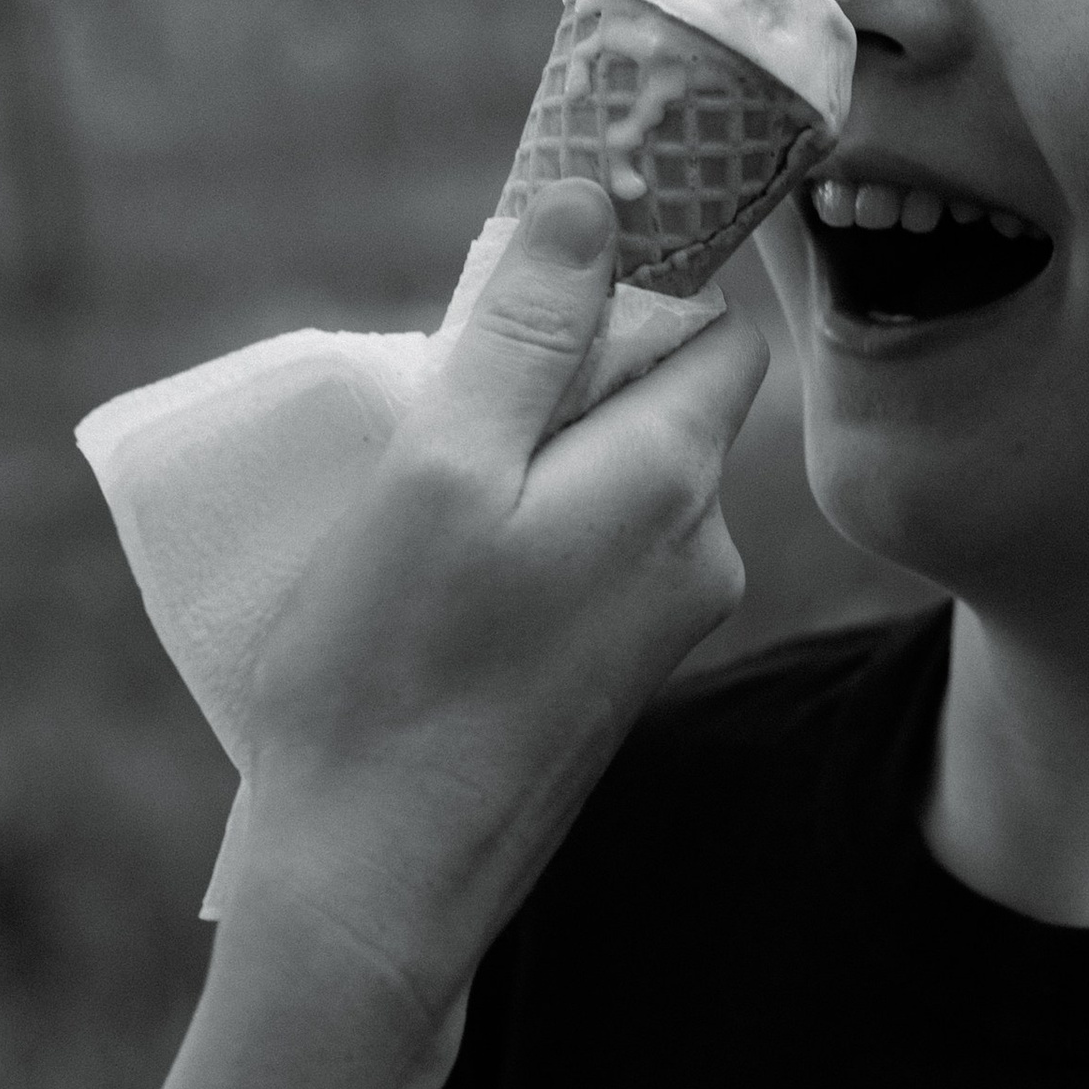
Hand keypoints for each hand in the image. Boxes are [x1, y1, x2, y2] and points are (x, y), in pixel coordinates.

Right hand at [228, 180, 766, 1027]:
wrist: (374, 887)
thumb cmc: (389, 676)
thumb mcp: (438, 471)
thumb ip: (525, 334)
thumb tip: (596, 201)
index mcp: (670, 482)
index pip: (714, 322)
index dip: (632, 277)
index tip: (526, 271)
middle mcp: (696, 552)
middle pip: (662, 396)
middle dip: (562, 368)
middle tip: (441, 393)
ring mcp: (659, 623)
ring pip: (615, 476)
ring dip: (531, 453)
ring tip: (422, 495)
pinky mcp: (610, 678)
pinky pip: (588, 551)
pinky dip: (525, 528)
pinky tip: (437, 570)